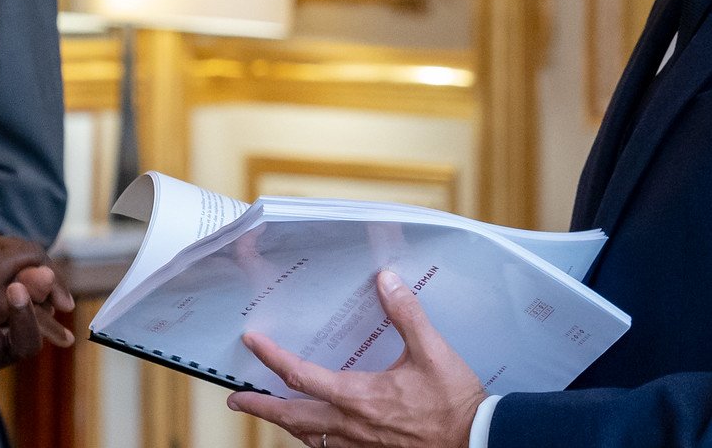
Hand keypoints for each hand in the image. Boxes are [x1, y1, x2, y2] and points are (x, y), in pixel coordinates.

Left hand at [227, 270, 484, 447]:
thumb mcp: (432, 351)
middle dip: (260, 406)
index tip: (253, 343)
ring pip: (308, 439)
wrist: (475, 441)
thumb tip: (386, 280)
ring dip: (285, 425)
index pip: (301, 375)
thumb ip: (406, 314)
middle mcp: (351, 426)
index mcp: (359, 397)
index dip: (273, 358)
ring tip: (271, 415)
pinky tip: (315, 437)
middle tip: (237, 398)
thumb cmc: (454, 402)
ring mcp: (359, 447)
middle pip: (292, 417)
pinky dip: (314, 443)